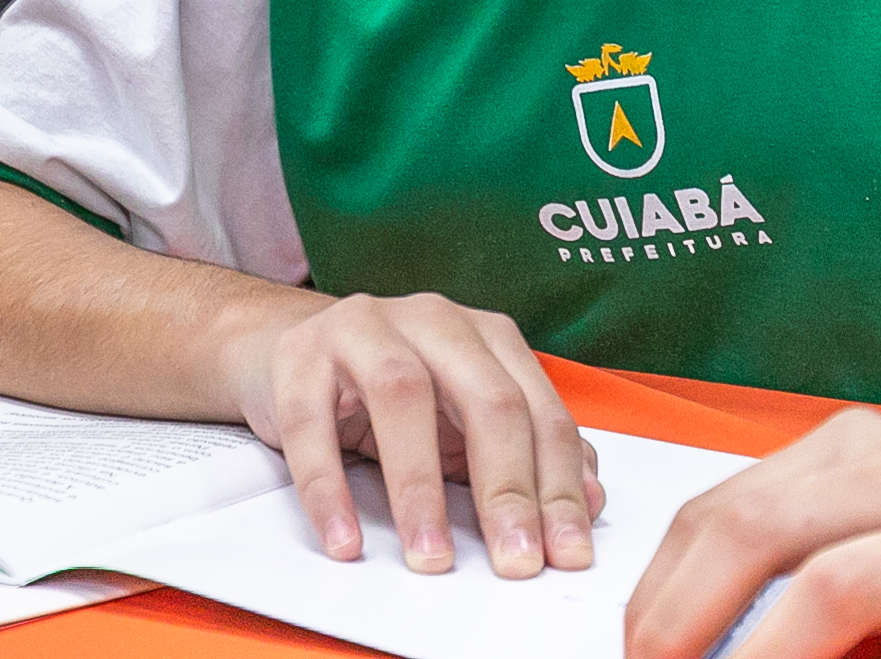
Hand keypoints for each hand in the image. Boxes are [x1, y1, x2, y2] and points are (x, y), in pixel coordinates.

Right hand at [219, 292, 602, 578]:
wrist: (290, 349)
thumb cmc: (391, 391)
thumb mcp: (464, 421)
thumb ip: (528, 454)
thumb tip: (590, 503)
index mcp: (486, 337)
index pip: (539, 412)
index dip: (559, 485)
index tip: (567, 552)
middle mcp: (434, 320)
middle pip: (486, 399)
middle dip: (506, 488)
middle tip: (513, 559)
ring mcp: (365, 328)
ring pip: (403, 396)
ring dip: (420, 487)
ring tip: (430, 555)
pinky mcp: (300, 355)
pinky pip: (313, 424)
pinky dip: (329, 488)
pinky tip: (345, 538)